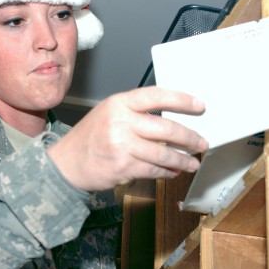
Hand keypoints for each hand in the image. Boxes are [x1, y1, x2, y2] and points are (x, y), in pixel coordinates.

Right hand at [48, 86, 208, 190]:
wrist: (66, 163)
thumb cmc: (91, 138)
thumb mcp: (109, 113)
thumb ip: (136, 112)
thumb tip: (172, 119)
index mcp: (119, 103)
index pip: (157, 96)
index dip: (182, 100)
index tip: (200, 106)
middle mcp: (121, 121)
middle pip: (166, 128)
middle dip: (189, 137)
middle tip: (202, 142)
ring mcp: (121, 145)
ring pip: (163, 153)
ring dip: (182, 160)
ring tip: (193, 162)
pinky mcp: (123, 166)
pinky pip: (153, 169)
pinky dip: (166, 172)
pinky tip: (173, 171)